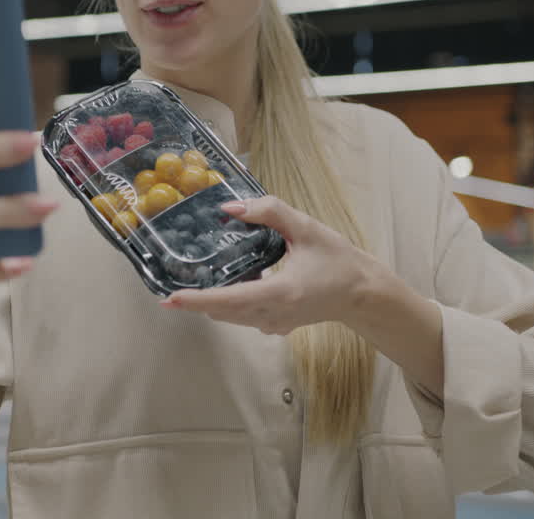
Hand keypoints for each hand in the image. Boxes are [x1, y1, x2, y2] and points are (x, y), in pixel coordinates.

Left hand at [160, 196, 383, 334]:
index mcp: (282, 292)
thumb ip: (269, 212)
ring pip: (230, 317)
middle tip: (169, 283)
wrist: (363, 294)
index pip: (229, 300)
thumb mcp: (306, 227)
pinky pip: (243, 317)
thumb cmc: (339, 260)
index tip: (171, 299)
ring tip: (190, 281)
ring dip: (211, 302)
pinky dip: (229, 304)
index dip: (197, 300)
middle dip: (195, 300)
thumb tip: (230, 207)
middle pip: (222, 311)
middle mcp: (274, 314)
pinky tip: (227, 283)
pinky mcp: (277, 325)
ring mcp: (275, 324)